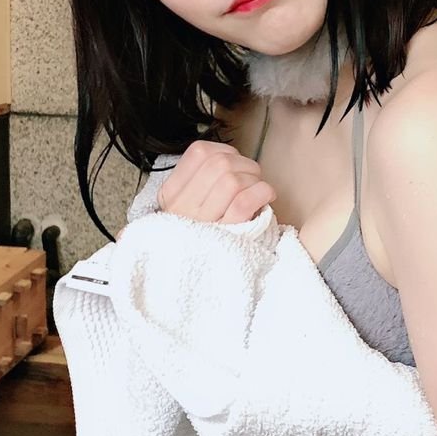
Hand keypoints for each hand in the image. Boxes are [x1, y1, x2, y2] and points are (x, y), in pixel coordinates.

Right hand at [123, 140, 274, 231]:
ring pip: (232, 180)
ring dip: (254, 179)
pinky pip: (244, 202)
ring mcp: (202, 223)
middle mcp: (182, 206)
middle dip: (244, 165)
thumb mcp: (182, 212)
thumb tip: (224, 158)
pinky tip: (265, 198)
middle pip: (219, 163)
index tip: (234, 165)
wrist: (187, 283)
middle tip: (251, 179)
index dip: (224, 152)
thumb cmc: (195, 241)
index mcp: (171, 195)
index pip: (198, 153)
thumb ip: (197, 185)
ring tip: (258, 191)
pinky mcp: (224, 237)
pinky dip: (261, 193)